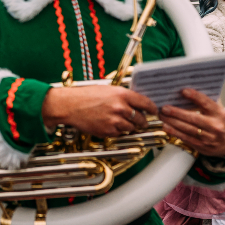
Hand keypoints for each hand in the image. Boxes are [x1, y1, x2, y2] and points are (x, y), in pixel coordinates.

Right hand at [42, 85, 156, 136]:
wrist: (69, 105)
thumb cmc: (85, 96)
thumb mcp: (107, 90)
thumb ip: (123, 96)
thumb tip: (136, 103)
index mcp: (121, 95)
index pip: (146, 103)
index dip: (153, 109)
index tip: (154, 111)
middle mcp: (120, 108)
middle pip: (141, 119)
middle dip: (142, 121)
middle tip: (141, 121)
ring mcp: (114, 121)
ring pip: (131, 128)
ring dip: (130, 127)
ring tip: (121, 122)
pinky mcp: (107, 131)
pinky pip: (120, 134)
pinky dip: (118, 131)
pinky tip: (110, 124)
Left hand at [159, 89, 224, 156]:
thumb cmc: (219, 123)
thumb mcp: (217, 112)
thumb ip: (205, 103)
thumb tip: (185, 92)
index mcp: (220, 114)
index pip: (207, 103)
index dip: (195, 97)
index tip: (183, 91)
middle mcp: (215, 126)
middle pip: (194, 118)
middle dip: (177, 113)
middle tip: (164, 107)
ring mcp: (209, 138)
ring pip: (187, 129)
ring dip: (172, 122)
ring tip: (161, 115)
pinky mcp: (202, 146)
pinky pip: (186, 138)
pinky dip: (174, 132)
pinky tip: (166, 126)